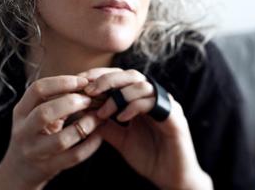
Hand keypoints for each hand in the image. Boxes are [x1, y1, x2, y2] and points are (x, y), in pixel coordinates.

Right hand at [0, 75, 102, 189]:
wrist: (20, 169)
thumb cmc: (35, 131)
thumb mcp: (36, 112)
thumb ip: (55, 98)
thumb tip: (87, 82)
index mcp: (21, 110)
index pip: (37, 89)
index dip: (62, 82)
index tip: (83, 81)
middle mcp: (23, 131)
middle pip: (45, 113)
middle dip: (71, 103)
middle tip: (90, 99)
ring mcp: (34, 152)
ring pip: (61, 140)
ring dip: (84, 125)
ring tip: (98, 116)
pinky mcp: (47, 168)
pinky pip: (73, 157)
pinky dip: (90, 145)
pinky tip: (99, 134)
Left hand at [79, 68, 212, 189]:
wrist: (172, 180)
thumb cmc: (148, 157)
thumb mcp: (120, 138)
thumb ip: (105, 124)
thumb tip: (82, 111)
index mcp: (141, 98)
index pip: (120, 76)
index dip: (99, 75)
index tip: (80, 82)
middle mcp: (154, 96)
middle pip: (130, 74)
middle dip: (107, 79)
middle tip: (89, 90)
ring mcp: (166, 104)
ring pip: (142, 84)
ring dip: (119, 94)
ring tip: (103, 111)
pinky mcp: (175, 117)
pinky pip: (153, 103)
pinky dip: (134, 106)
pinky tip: (121, 118)